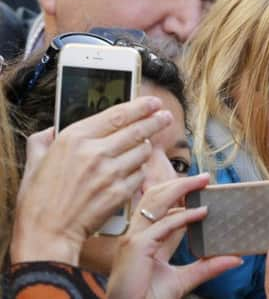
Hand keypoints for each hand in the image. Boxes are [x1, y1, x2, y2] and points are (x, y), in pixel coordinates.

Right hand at [11, 96, 172, 264]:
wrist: (47, 234)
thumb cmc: (39, 200)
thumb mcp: (35, 161)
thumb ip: (44, 140)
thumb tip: (51, 129)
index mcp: (74, 138)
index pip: (117, 114)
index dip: (140, 107)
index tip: (152, 102)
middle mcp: (95, 152)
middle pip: (137, 130)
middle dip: (156, 121)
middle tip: (166, 116)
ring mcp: (110, 173)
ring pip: (142, 152)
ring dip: (145, 149)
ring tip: (142, 148)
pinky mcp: (120, 192)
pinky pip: (140, 175)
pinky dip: (138, 172)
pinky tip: (132, 173)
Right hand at [107, 173, 242, 298]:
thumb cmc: (149, 298)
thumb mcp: (184, 279)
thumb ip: (207, 267)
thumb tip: (236, 259)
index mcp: (145, 238)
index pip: (159, 207)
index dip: (178, 194)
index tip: (200, 187)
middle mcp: (138, 234)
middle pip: (156, 196)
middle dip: (180, 184)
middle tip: (205, 178)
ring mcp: (135, 238)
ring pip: (156, 201)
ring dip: (181, 188)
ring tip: (203, 182)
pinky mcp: (137, 246)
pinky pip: (164, 225)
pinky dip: (184, 216)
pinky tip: (202, 212)